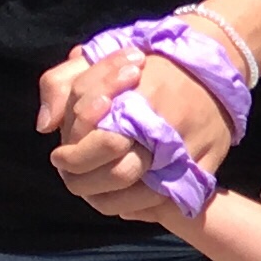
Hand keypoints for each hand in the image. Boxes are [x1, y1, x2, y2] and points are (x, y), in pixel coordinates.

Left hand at [48, 46, 230, 219]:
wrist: (215, 61)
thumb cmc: (149, 61)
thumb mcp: (98, 56)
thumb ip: (60, 84)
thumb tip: (45, 126)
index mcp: (140, 100)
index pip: (97, 144)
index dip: (72, 156)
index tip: (60, 155)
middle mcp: (166, 129)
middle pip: (118, 176)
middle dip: (86, 181)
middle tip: (74, 175)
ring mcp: (189, 152)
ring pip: (140, 197)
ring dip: (109, 198)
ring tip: (96, 188)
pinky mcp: (205, 166)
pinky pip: (165, 201)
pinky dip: (140, 205)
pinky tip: (125, 193)